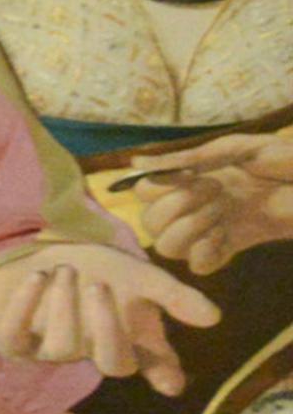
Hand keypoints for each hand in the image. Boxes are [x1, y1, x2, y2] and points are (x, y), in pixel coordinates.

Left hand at [0, 240, 222, 396]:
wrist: (36, 253)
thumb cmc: (92, 269)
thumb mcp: (137, 276)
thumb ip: (172, 297)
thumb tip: (214, 319)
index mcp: (121, 339)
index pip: (146, 361)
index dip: (160, 371)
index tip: (172, 382)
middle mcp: (88, 350)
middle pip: (110, 362)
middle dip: (108, 326)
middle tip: (100, 286)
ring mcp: (49, 349)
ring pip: (62, 347)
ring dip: (63, 304)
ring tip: (63, 270)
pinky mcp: (12, 339)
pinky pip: (12, 335)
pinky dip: (24, 305)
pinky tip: (36, 278)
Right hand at [126, 129, 292, 277]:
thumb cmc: (286, 161)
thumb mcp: (237, 148)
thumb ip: (189, 157)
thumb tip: (136, 162)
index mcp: (192, 180)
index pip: (145, 192)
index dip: (157, 186)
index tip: (190, 175)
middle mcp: (193, 207)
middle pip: (149, 222)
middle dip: (176, 204)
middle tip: (215, 190)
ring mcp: (209, 231)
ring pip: (166, 247)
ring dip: (189, 227)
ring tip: (220, 213)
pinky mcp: (229, 251)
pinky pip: (198, 266)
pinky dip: (206, 252)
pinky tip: (224, 236)